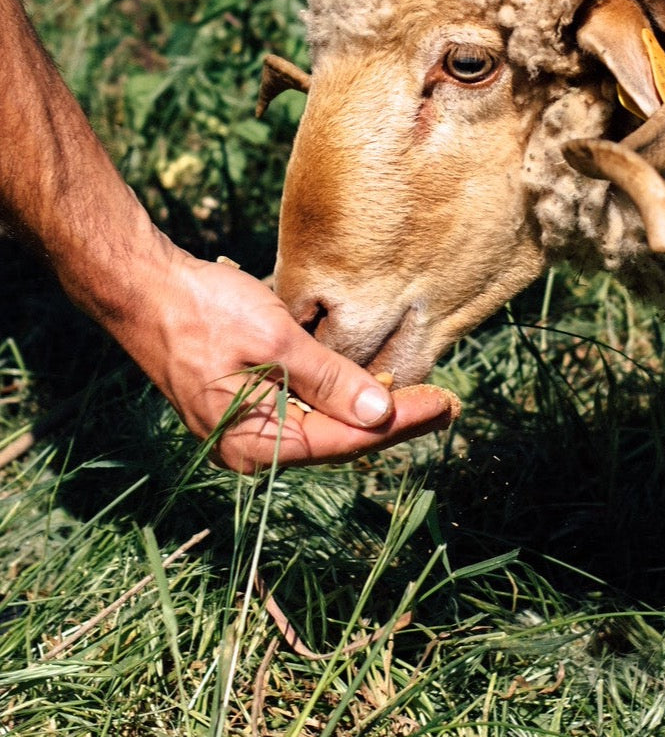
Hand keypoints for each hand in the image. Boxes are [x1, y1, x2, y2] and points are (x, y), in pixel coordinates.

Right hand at [111, 244, 459, 472]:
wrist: (143, 288)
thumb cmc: (203, 310)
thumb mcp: (275, 340)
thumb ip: (329, 379)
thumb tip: (381, 414)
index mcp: (253, 444)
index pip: (346, 440)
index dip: (401, 423)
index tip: (447, 404)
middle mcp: (250, 448)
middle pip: (339, 441)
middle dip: (395, 422)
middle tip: (449, 404)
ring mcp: (247, 428)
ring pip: (326, 427)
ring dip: (373, 412)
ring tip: (425, 399)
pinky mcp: (247, 404)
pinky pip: (306, 410)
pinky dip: (342, 399)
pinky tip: (374, 387)